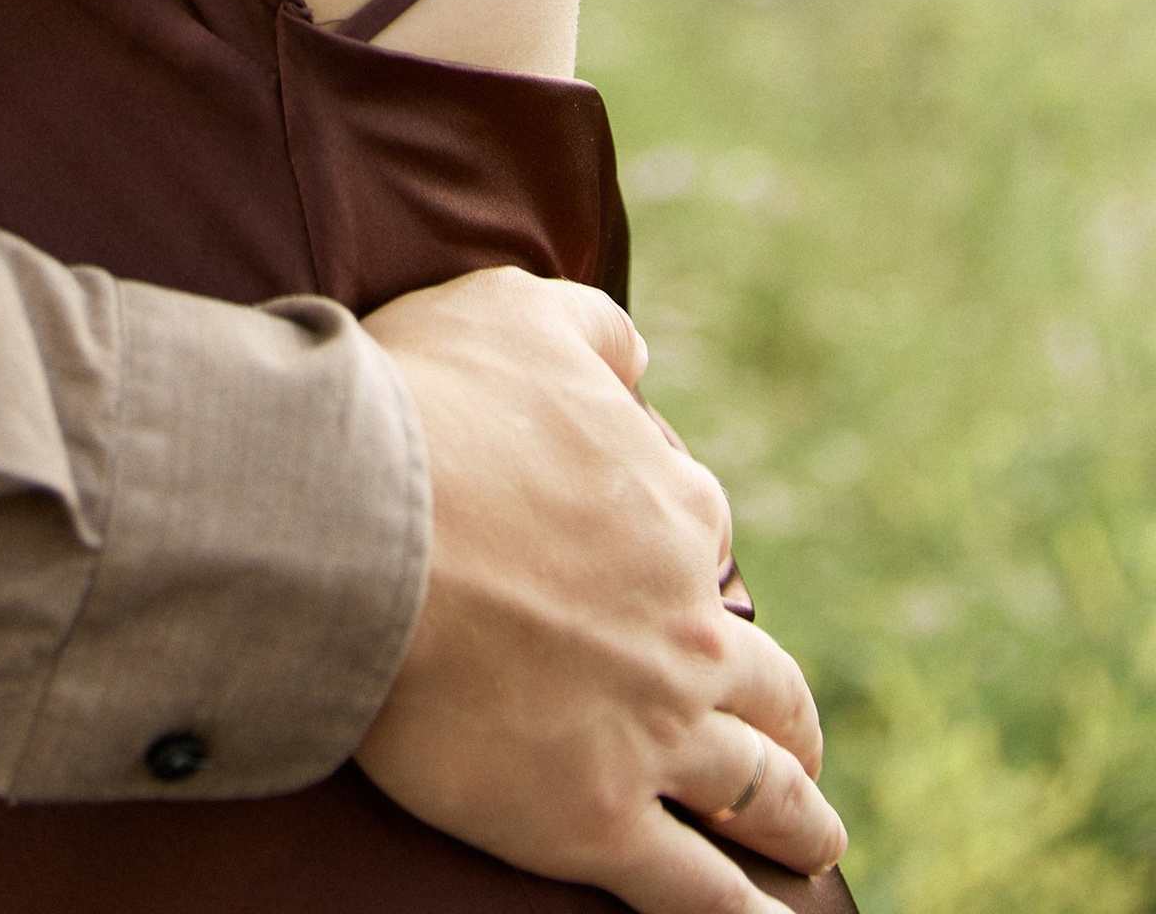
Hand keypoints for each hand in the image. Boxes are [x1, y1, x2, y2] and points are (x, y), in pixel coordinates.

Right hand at [358, 270, 845, 908]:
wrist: (356, 520)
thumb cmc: (422, 406)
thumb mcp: (515, 313)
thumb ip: (593, 331)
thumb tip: (637, 358)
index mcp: (670, 509)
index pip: (702, 537)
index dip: (682, 553)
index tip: (662, 575)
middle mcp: (685, 628)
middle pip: (766, 681)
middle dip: (788, 712)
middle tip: (795, 738)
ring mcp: (652, 731)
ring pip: (756, 789)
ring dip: (797, 817)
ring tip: (815, 840)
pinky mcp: (596, 821)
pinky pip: (696, 891)